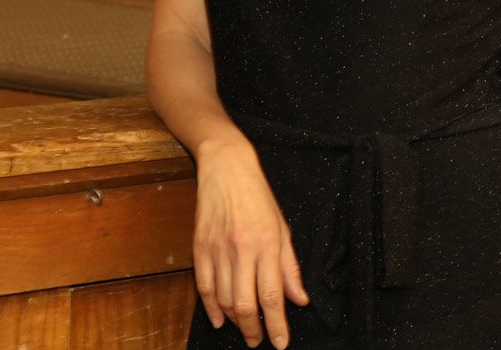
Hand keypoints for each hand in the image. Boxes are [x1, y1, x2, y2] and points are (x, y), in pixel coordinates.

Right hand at [192, 138, 309, 347]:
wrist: (226, 168)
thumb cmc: (258, 195)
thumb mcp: (282, 227)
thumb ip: (290, 267)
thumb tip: (300, 299)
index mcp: (266, 243)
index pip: (272, 295)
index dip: (277, 324)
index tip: (280, 343)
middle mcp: (241, 249)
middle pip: (245, 305)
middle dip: (254, 330)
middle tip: (260, 341)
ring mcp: (217, 249)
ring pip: (224, 300)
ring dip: (235, 321)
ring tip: (246, 328)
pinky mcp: (200, 248)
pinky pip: (205, 287)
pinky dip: (211, 308)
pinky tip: (220, 319)